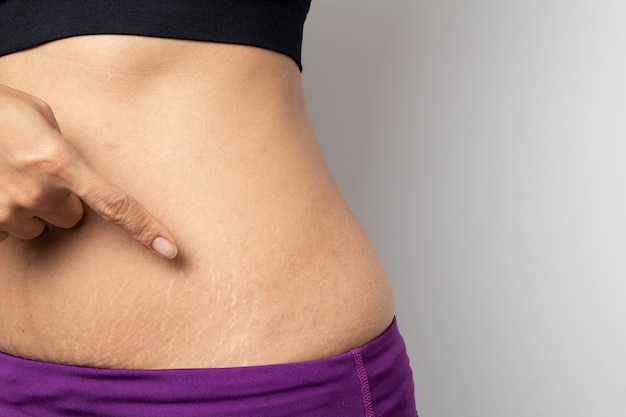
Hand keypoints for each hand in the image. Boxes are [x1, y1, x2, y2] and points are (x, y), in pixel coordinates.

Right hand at [0, 84, 177, 258]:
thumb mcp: (43, 119)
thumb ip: (66, 152)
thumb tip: (73, 177)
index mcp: (61, 162)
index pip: (115, 204)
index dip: (145, 228)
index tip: (170, 251)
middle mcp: (36, 192)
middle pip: (72, 218)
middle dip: (62, 201)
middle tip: (39, 173)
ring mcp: (5, 210)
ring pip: (38, 225)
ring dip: (31, 207)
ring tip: (9, 174)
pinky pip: (7, 229)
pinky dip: (4, 213)